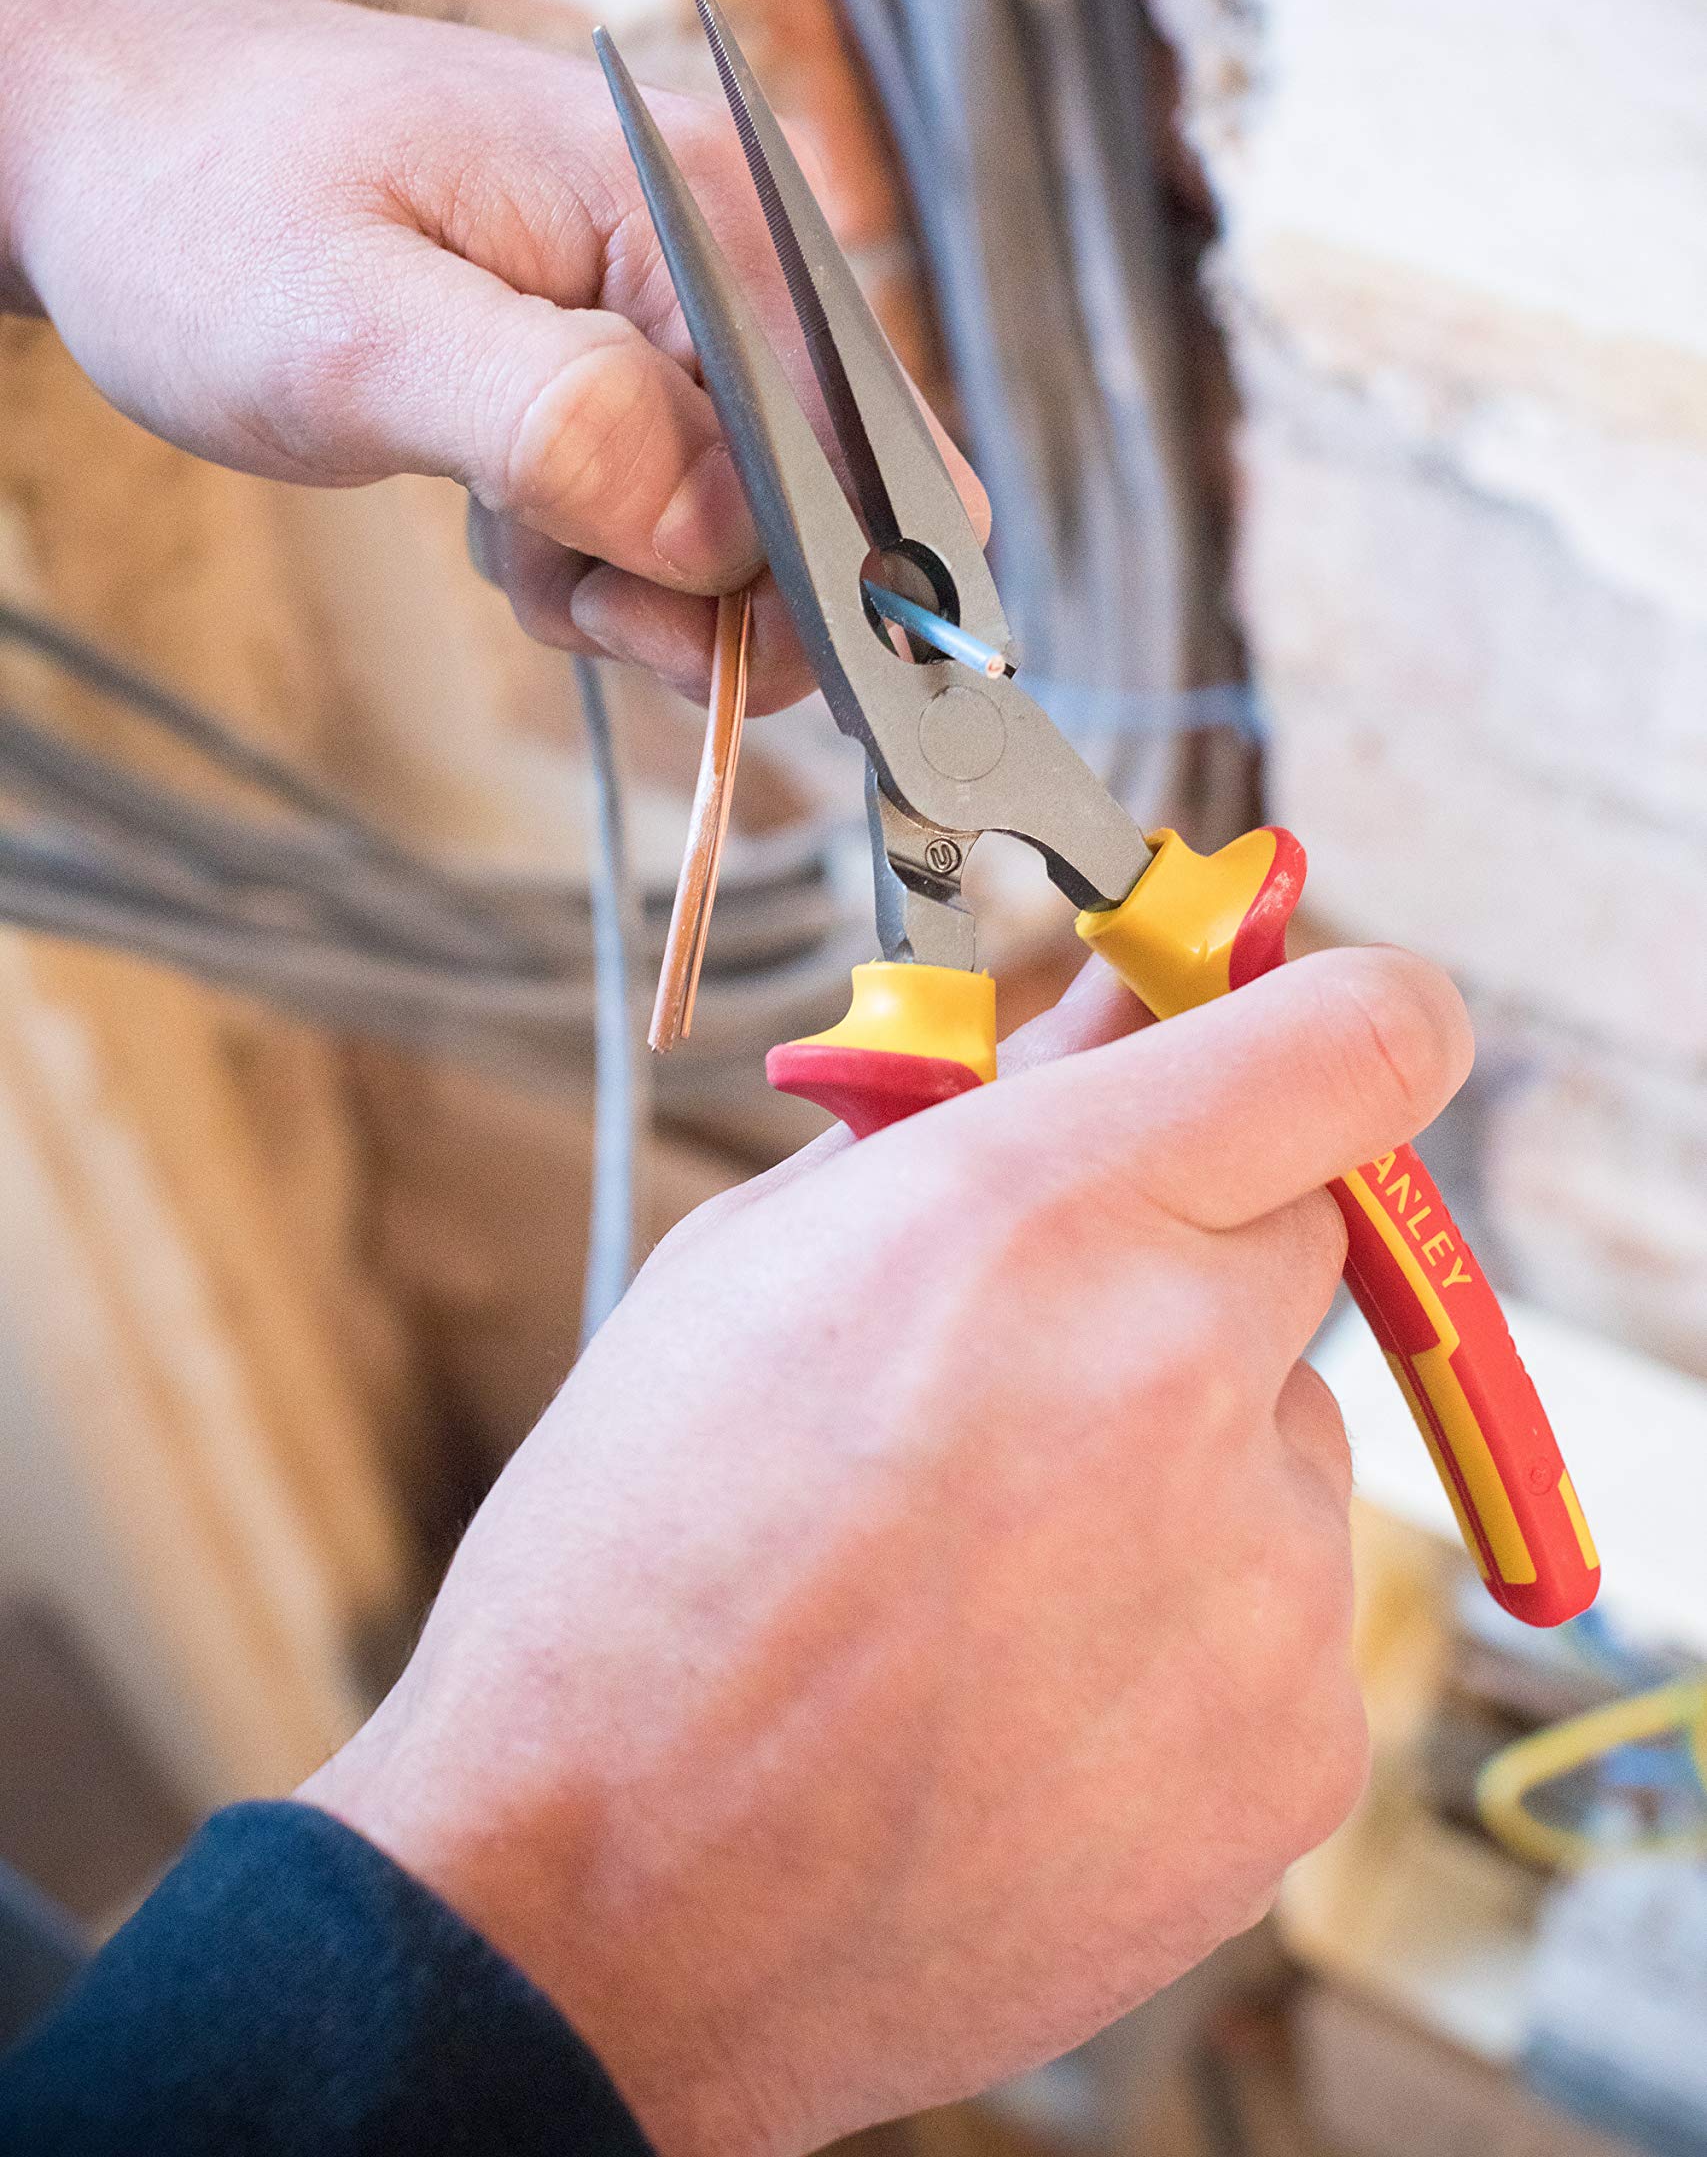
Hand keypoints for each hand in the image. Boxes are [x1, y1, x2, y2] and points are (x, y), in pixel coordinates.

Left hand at [0, 0, 981, 710]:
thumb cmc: (198, 207)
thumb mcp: (355, 336)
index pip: (872, 451)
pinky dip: (587, 547)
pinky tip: (491, 496)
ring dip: (626, 579)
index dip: (816, 586)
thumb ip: (557, 424)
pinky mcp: (626, 348)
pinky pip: (667, 507)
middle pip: (826, 505)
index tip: (683, 640)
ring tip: (496, 516)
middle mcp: (724, 245)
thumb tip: (722, 533)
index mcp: (702, 211)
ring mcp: (678, 299)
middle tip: (559, 578)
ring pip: (742, 529)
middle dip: (699, 592)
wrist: (98, 147)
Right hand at [303, 945, 1472, 2153]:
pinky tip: (1020, 1698)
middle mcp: (1184, 1376)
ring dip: (1177, 1463)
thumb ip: (993, 1106)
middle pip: (1304, 1236)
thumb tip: (1133, 993)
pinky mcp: (1292, 1756)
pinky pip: (1282, 1618)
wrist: (596, 1909)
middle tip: (1026, 1365)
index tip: (1292, 1050)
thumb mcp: (768, 1261)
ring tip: (981, 1582)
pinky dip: (1185, 1634)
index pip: (1362, 1036)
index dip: (1348, 1021)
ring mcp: (1261, 1584)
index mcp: (1042, 1214)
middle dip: (1185, 1264)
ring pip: (1282, 1440)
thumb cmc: (641, 1559)